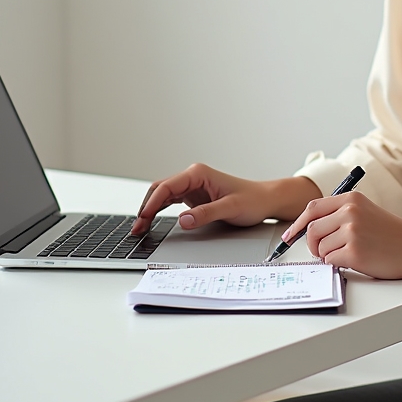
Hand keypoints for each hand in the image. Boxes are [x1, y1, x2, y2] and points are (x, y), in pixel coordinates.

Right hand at [131, 163, 318, 235]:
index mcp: (199, 174)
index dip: (152, 203)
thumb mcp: (230, 208)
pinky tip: (151, 222)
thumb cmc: (252, 200)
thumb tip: (184, 220)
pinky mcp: (194, 197)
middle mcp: (193, 177)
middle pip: (160, 190)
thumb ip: (206, 214)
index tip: (143, 218)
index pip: (167, 186)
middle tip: (136, 228)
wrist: (265, 200)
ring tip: (139, 228)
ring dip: (150, 210)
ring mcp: (192, 187)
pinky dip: (159, 211)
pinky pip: (170, 202)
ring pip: (162, 196)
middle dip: (146, 207)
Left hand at [282, 191, 401, 277]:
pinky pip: (331, 261)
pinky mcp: (355, 251)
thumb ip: (341, 215)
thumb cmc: (393, 235)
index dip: (298, 224)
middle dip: (311, 245)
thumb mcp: (367, 213)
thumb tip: (310, 228)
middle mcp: (349, 212)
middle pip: (311, 229)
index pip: (312, 208)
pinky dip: (338, 264)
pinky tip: (356, 260)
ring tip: (349, 254)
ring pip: (320, 248)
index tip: (290, 235)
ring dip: (328, 256)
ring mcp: (352, 231)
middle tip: (320, 252)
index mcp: (351, 199)